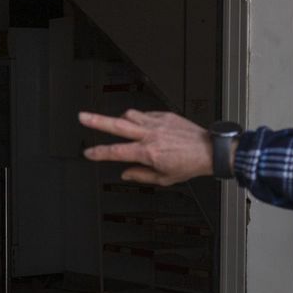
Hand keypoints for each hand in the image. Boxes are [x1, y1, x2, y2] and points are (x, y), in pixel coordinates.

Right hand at [79, 109, 213, 185]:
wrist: (210, 150)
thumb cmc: (190, 165)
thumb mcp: (165, 178)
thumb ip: (142, 175)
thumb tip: (126, 173)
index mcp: (148, 153)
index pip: (116, 152)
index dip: (99, 153)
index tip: (88, 152)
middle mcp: (150, 135)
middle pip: (117, 125)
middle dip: (97, 121)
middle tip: (82, 116)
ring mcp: (157, 123)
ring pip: (130, 115)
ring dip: (120, 119)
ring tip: (115, 124)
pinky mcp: (165, 115)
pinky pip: (146, 114)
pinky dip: (139, 119)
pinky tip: (141, 125)